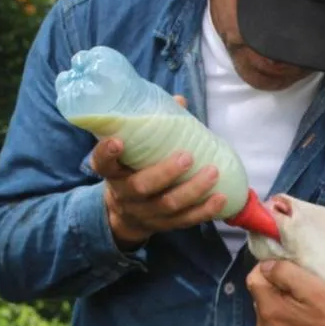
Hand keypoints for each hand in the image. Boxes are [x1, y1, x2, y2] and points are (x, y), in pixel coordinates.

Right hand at [90, 96, 227, 248]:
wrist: (126, 214)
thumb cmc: (133, 170)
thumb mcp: (132, 152)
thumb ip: (151, 128)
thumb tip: (180, 101)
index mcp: (113, 173)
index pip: (103, 163)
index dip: (107, 154)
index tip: (117, 141)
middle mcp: (126, 194)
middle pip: (142, 186)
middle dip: (165, 172)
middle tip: (187, 157)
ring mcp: (146, 212)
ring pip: (168, 205)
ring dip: (193, 190)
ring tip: (213, 172)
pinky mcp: (165, 225)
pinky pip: (186, 220)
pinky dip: (205, 210)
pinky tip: (222, 198)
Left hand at [246, 259, 324, 325]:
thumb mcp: (313, 287)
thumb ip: (284, 272)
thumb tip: (265, 266)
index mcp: (269, 310)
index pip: (253, 279)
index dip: (269, 269)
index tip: (290, 270)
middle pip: (260, 296)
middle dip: (276, 287)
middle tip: (303, 289)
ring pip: (267, 311)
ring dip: (281, 303)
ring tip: (305, 306)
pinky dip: (285, 319)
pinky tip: (304, 321)